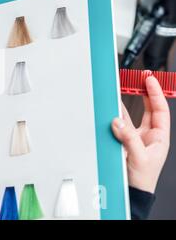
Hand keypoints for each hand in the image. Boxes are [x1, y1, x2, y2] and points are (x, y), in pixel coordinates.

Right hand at [112, 75, 169, 192]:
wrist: (130, 192)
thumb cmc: (142, 178)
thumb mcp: (139, 157)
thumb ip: (128, 138)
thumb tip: (117, 122)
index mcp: (159, 137)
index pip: (160, 109)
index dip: (155, 93)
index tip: (150, 79)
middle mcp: (148, 134)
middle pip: (147, 108)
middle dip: (143, 92)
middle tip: (139, 78)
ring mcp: (135, 137)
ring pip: (130, 115)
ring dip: (124, 105)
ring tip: (119, 92)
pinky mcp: (122, 140)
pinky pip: (118, 124)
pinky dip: (114, 116)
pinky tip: (111, 109)